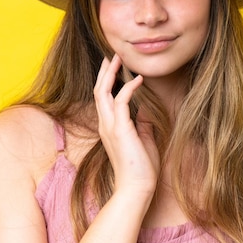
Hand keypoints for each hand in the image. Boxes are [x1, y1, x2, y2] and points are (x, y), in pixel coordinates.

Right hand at [94, 54, 159, 196]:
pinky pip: (120, 102)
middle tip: (112, 55)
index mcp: (109, 127)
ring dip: (111, 74)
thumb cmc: (141, 168)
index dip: (107, 80)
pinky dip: (128, 88)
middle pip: (98, 91)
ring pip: (103, 92)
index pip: (103, 98)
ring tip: (119, 59)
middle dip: (105, 72)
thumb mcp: (143, 139)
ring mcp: (110, 127)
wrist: (137, 188)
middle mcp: (106, 124)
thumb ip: (141, 124)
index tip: (114, 66)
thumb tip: (144, 110)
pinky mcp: (120, 130)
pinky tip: (138, 79)